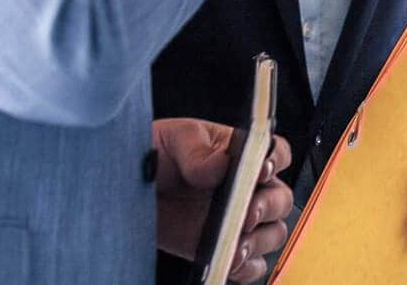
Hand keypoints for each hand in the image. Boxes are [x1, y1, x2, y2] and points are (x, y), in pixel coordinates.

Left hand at [153, 118, 293, 282]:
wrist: (126, 191)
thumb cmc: (156, 156)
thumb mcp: (174, 139)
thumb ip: (196, 149)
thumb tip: (220, 164)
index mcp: (243, 154)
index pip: (277, 154)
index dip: (275, 161)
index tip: (260, 171)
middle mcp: (247, 188)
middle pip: (280, 199)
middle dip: (268, 207)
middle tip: (247, 214)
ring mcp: (237, 221)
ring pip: (273, 233)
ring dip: (260, 241)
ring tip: (236, 246)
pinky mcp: (224, 249)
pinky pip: (252, 265)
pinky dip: (247, 268)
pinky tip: (230, 262)